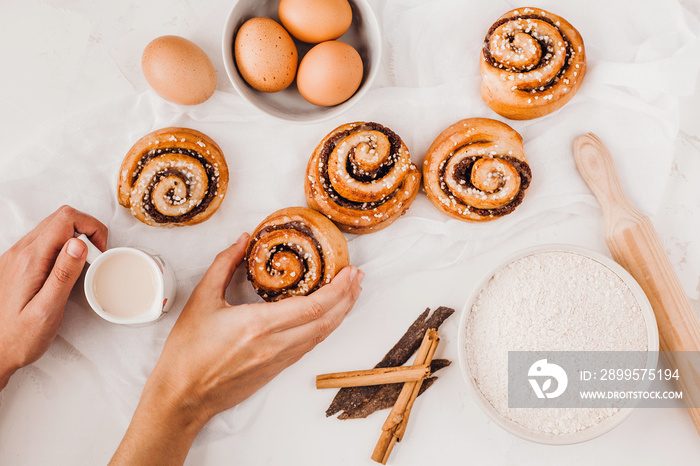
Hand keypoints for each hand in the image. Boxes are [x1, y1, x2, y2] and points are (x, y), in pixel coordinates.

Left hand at [0, 206, 107, 389]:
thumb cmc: (19, 338)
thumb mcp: (48, 309)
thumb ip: (64, 274)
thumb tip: (79, 243)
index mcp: (30, 260)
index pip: (66, 220)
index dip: (91, 227)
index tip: (101, 250)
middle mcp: (20, 253)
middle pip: (60, 218)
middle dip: (86, 229)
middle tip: (97, 255)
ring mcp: (16, 257)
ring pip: (52, 227)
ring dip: (75, 237)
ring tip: (84, 264)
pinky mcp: (16, 264)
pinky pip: (43, 242)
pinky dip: (62, 247)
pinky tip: (66, 270)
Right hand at [110, 233, 362, 465]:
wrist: (182, 398)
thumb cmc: (187, 352)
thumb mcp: (201, 300)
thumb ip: (223, 265)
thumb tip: (243, 239)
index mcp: (259, 325)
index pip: (313, 306)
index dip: (338, 289)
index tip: (350, 271)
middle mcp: (276, 344)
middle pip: (326, 320)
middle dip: (348, 297)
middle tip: (358, 276)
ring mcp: (280, 360)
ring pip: (322, 335)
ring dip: (341, 313)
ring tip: (351, 292)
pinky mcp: (277, 369)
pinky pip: (310, 345)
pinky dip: (325, 327)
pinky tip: (329, 315)